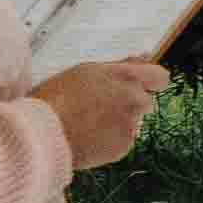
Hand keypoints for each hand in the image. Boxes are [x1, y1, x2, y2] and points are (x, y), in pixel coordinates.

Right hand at [28, 56, 171, 170]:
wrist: (42, 133)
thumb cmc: (56, 98)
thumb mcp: (85, 71)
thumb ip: (120, 65)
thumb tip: (145, 57)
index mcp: (125, 77)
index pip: (160, 77)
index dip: (151, 82)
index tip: (141, 86)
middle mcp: (133, 99)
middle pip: (146, 101)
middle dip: (130, 103)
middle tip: (100, 106)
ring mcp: (131, 124)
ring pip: (133, 121)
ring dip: (119, 121)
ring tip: (88, 122)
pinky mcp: (125, 145)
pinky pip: (123, 140)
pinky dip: (111, 139)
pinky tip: (88, 136)